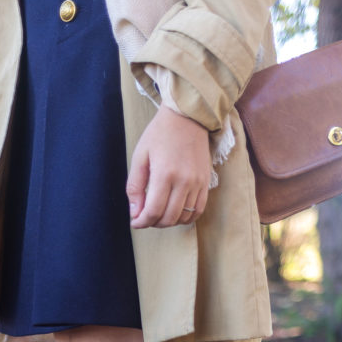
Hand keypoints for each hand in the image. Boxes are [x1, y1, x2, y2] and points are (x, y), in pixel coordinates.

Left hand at [126, 104, 211, 228]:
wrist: (187, 117)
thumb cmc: (159, 134)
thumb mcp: (140, 156)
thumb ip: (134, 186)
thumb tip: (134, 212)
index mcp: (164, 174)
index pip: (153, 211)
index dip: (141, 222)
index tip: (134, 222)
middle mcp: (184, 181)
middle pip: (169, 218)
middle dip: (153, 223)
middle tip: (145, 218)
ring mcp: (198, 183)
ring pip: (184, 217)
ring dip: (169, 221)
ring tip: (159, 214)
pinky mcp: (206, 182)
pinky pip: (198, 210)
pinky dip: (186, 217)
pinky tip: (175, 212)